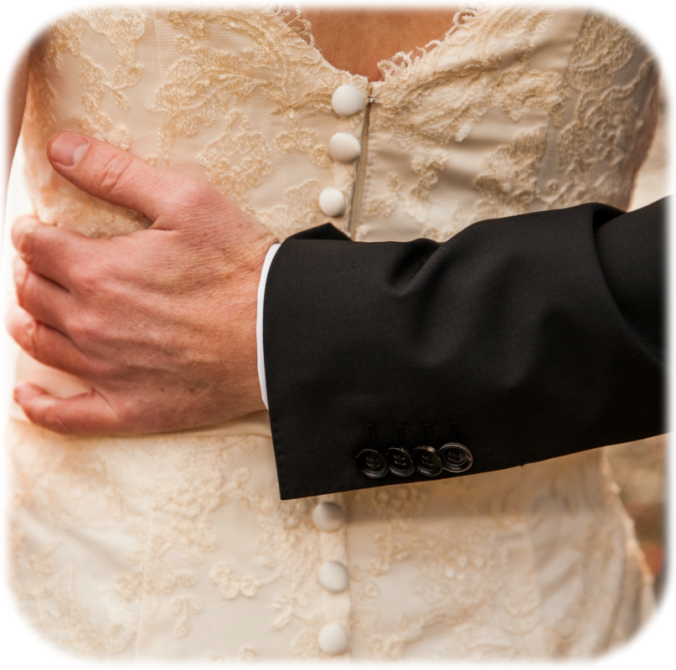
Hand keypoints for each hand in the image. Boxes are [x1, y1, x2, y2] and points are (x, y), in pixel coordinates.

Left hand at [3, 133, 276, 433]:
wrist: (277, 335)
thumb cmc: (238, 268)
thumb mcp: (186, 201)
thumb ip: (117, 174)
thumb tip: (59, 148)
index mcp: (96, 270)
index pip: (36, 247)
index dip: (30, 233)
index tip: (35, 230)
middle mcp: (89, 322)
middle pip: (33, 294)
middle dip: (28, 274)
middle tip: (39, 266)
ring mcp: (105, 370)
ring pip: (40, 345)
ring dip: (23, 322)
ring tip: (24, 311)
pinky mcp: (129, 408)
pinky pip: (67, 415)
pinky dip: (40, 407)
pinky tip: (29, 399)